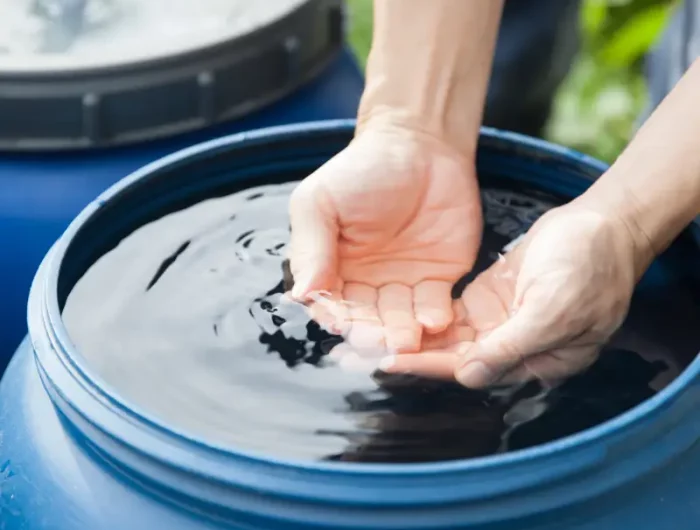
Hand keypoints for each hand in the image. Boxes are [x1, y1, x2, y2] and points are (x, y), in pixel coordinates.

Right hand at [288, 124, 481, 353]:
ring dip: (403, 333)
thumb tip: (300, 294)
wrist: (420, 144)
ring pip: (400, 320)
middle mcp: (366, 283)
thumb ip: (310, 247)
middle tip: (380, 342)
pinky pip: (435, 307)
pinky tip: (435, 322)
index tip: (341, 324)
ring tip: (408, 339)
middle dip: (372, 333)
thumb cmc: (362, 168)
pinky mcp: (438, 279)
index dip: (335, 315)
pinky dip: (435, 318)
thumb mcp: (321, 202)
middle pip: (366, 319)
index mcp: (332, 268)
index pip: (330, 303)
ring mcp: (403, 284)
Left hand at [381, 202, 643, 386]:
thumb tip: (468, 376)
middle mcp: (514, 348)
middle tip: (366, 351)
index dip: (430, 366)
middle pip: (456, 358)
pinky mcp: (490, 300)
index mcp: (536, 360)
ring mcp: (501, 323)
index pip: (473, 369)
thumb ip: (511, 346)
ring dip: (414, 338)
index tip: (388, 363)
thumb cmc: (589, 266)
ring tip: (372, 335)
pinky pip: (453, 316)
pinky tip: (395, 314)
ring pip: (450, 339)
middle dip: (413, 356)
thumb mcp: (554, 309)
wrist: (603, 223)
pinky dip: (427, 317)